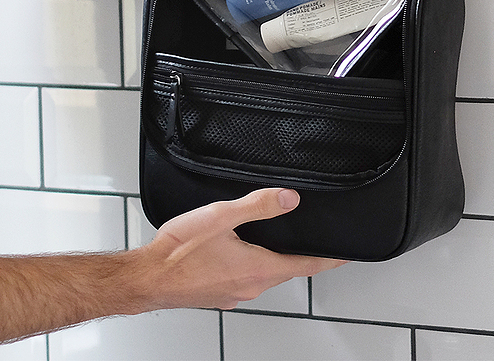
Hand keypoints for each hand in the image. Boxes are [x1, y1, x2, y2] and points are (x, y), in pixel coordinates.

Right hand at [129, 189, 344, 310]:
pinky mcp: (218, 294)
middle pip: (287, 269)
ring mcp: (234, 294)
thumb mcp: (221, 216)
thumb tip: (291, 199)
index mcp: (258, 269)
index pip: (306, 265)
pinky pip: (244, 278)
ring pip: (264, 273)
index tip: (347, 254)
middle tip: (313, 237)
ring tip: (278, 238)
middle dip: (301, 254)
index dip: (329, 258)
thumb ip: (257, 206)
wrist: (146, 278)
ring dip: (274, 258)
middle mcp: (250, 287)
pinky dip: (252, 263)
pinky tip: (240, 249)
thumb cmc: (178, 250)